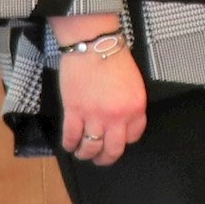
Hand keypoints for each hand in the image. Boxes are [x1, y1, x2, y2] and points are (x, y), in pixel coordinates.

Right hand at [53, 15, 148, 165]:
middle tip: (101, 159)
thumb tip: (120, 120)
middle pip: (113, 149)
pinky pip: (71, 136)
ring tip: (82, 154)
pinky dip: (69, 144)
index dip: (124, 141)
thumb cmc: (113, 57)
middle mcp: (117, 117)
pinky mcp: (74, 111)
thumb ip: (129, 104)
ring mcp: (95, 116)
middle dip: (106, 158)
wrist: (92, 43)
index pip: (133, 137)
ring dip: (86, 154)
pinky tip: (69, 145)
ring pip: (91, 147)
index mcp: (135, 108)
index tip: (117, 141)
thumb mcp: (133, 83)